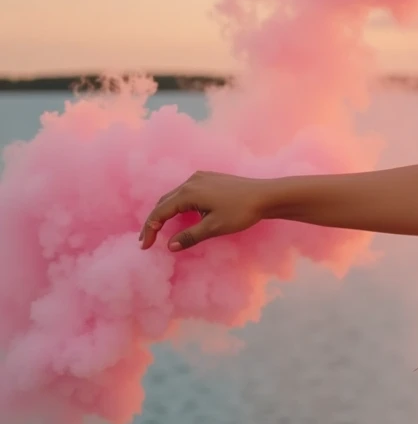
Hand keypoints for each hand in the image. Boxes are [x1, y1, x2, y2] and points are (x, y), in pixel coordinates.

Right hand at [139, 171, 267, 251]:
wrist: (266, 195)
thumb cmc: (241, 211)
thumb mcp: (214, 227)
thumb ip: (190, 236)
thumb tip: (169, 246)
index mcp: (188, 193)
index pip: (159, 212)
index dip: (150, 230)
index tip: (145, 246)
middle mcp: (191, 181)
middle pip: (163, 202)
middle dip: (153, 221)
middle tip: (146, 240)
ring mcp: (201, 177)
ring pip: (174, 196)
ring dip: (164, 212)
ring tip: (158, 229)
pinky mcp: (209, 178)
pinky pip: (186, 191)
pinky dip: (177, 204)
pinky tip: (179, 215)